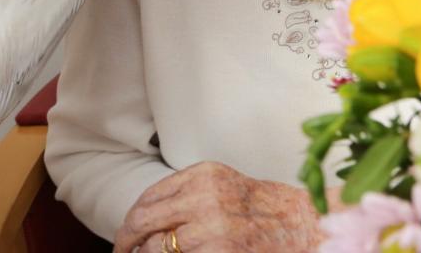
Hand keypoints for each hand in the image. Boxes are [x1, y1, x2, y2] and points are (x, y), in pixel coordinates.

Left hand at [113, 162, 322, 252]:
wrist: (299, 225)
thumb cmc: (263, 207)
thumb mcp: (222, 185)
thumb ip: (187, 193)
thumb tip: (146, 216)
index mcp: (203, 175)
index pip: (149, 196)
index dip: (131, 219)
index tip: (125, 234)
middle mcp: (204, 197)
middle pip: (144, 220)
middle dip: (126, 241)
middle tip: (121, 251)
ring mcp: (211, 228)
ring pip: (156, 247)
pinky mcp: (219, 252)